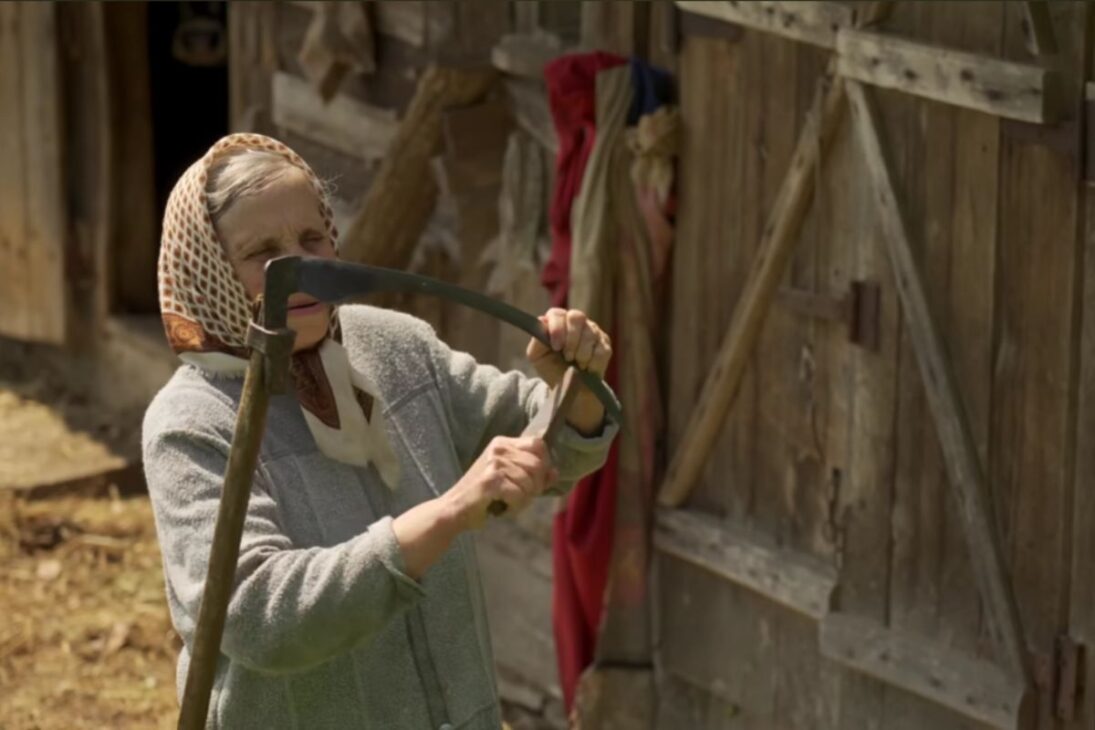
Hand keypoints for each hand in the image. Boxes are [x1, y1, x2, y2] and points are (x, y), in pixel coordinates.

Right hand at [443, 436, 557, 530]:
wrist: (454, 510)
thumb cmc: (483, 496)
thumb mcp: (510, 480)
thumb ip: (534, 476)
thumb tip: (555, 473)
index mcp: (502, 443)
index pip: (538, 444)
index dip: (544, 464)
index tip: (535, 482)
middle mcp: (498, 449)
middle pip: (538, 464)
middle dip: (535, 487)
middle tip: (520, 498)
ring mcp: (494, 463)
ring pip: (530, 483)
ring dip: (524, 500)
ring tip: (508, 504)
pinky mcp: (491, 481)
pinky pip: (520, 495)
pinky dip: (515, 507)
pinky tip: (502, 509)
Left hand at [526, 308, 611, 435]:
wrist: (569, 387)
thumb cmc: (551, 367)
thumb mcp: (537, 356)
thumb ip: (537, 339)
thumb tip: (542, 321)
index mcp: (557, 320)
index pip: (557, 314)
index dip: (557, 329)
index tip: (556, 347)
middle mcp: (576, 321)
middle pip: (577, 317)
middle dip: (572, 340)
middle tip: (568, 357)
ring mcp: (592, 330)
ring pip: (590, 335)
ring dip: (582, 355)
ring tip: (577, 366)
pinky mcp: (605, 344)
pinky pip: (601, 350)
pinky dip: (593, 364)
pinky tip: (587, 369)